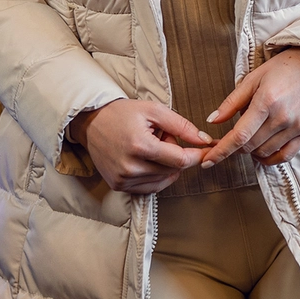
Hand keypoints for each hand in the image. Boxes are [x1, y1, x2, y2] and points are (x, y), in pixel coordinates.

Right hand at [69, 99, 212, 193]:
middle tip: (162, 137)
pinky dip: (157, 176)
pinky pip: (151, 187)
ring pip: (163, 179)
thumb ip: (182, 126)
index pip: (180, 160)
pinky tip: (149, 160)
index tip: (207, 149)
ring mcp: (123, 179)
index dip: (197, 155)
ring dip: (165, 165)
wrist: (92, 123)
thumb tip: (204, 140)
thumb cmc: (123, 114)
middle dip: (176, 154)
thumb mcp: (154, 110)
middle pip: (173, 170)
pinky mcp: (119, 186)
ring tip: (151, 146)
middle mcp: (131, 167)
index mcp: (140, 146)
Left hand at [200, 48, 299, 168]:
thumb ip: (232, 102)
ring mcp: (297, 126)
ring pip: (265, 152)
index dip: (221, 151)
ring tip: (249, 137)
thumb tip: (212, 121)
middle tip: (229, 140)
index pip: (239, 135)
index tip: (208, 160)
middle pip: (250, 146)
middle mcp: (283, 117)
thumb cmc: (283, 68)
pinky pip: (285, 156)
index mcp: (266, 101)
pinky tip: (261, 151)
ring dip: (251, 151)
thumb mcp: (253, 79)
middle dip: (234, 147)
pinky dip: (269, 158)